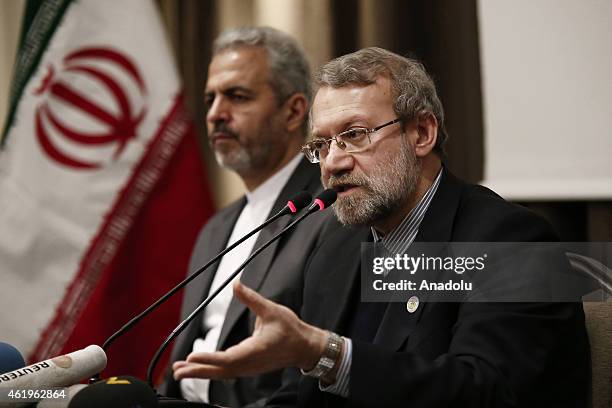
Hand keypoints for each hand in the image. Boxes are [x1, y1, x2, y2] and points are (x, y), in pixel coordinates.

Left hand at [173, 281, 327, 379]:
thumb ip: (251, 298)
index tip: (192, 357)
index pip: (228, 358)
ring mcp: (249, 369)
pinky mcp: (249, 369)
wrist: (305, 347)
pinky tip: (200, 369)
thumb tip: (236, 284)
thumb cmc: (291, 330)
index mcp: (256, 349)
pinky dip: (211, 371)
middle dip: (197, 371)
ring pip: (221, 374)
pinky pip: (227, 373)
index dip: (209, 358)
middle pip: (220, 371)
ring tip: (180, 371)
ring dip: (201, 373)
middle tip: (177, 370)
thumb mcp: (271, 310)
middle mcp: (250, 363)